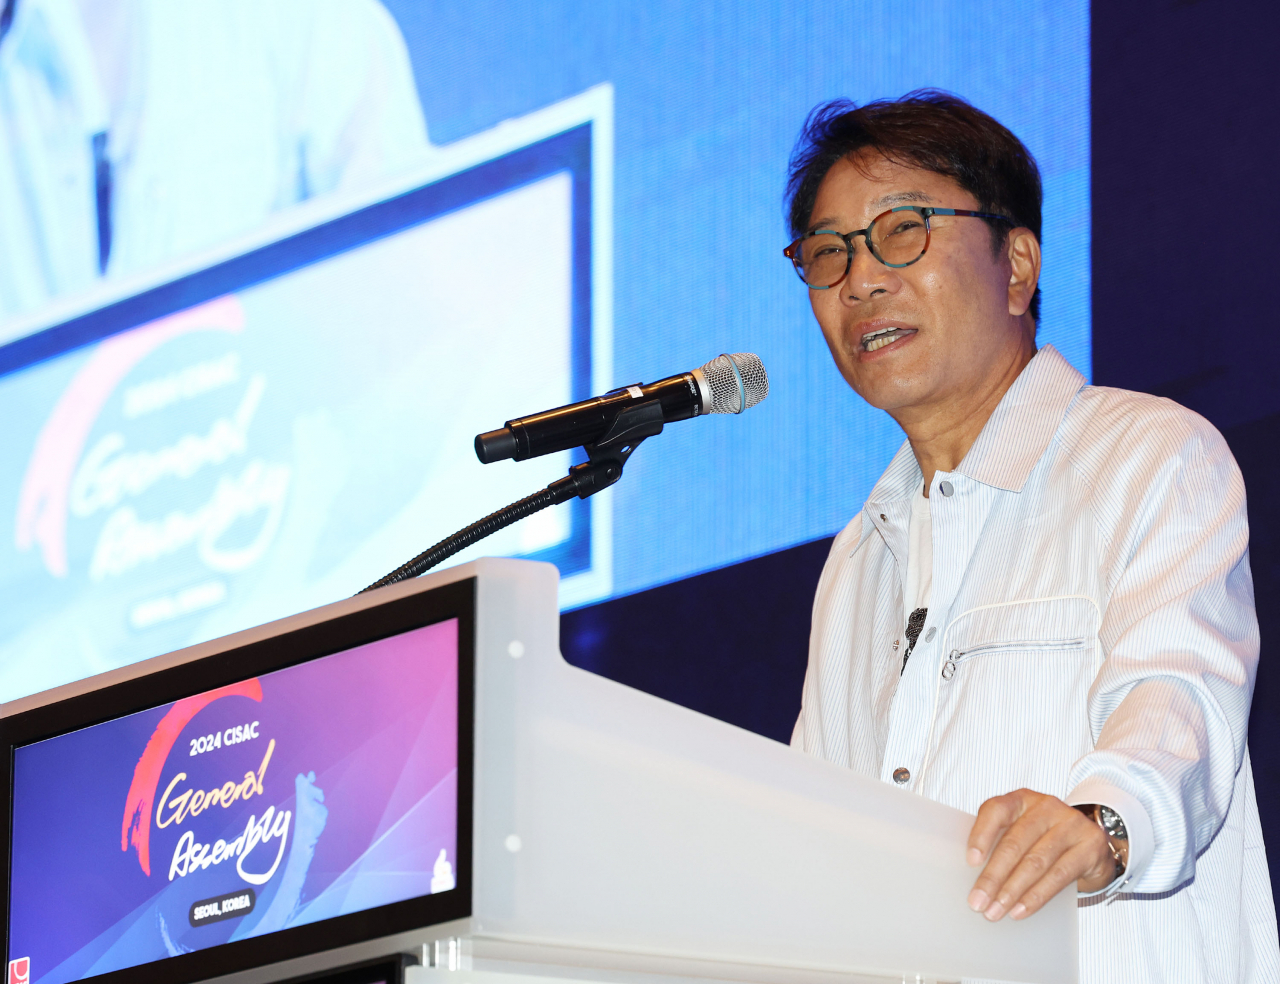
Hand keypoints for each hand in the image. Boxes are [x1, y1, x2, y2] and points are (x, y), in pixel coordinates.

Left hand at [966, 788, 1114, 920]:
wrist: (1090, 844)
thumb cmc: (1044, 838)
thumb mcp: (1022, 831)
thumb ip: (1000, 844)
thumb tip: (975, 880)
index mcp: (1021, 799)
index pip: (996, 810)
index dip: (981, 835)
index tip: (971, 861)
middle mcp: (1046, 806)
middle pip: (1015, 842)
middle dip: (993, 876)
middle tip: (978, 901)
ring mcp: (1071, 823)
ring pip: (1036, 861)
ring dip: (1012, 891)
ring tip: (996, 910)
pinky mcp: (1090, 844)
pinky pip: (1059, 875)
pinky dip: (1036, 896)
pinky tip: (1020, 909)